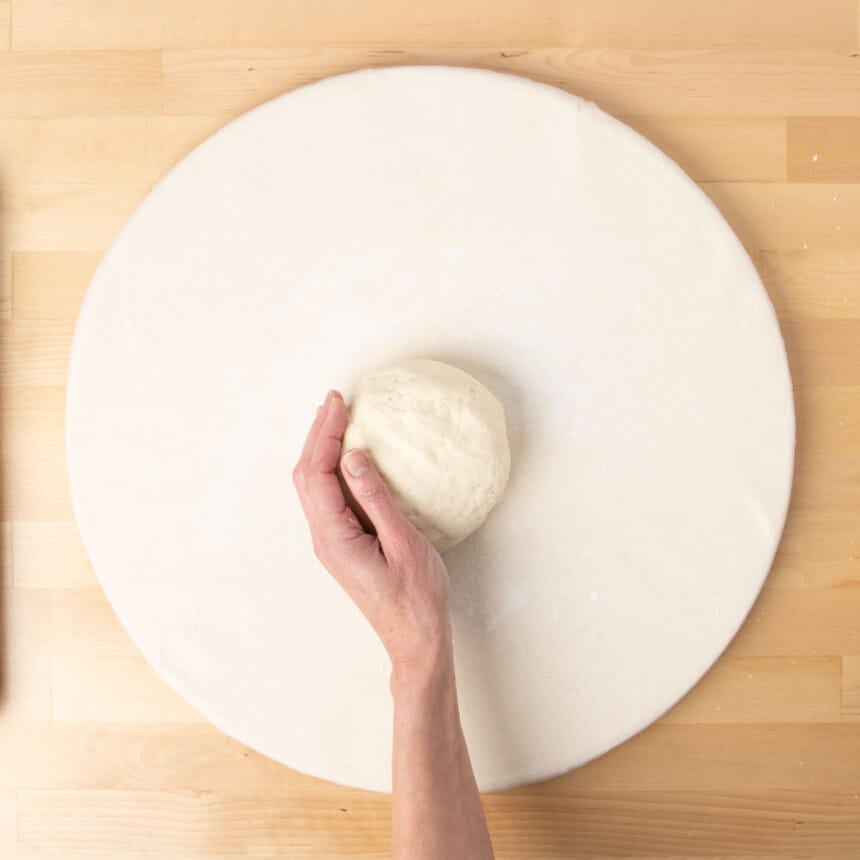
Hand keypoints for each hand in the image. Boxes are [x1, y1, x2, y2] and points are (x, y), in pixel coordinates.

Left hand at [293, 390, 452, 669]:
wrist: (415, 639)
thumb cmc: (416, 598)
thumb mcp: (403, 543)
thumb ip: (376, 499)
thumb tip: (353, 457)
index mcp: (335, 537)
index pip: (317, 474)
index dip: (325, 434)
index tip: (339, 402)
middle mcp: (325, 538)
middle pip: (307, 476)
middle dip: (317, 434)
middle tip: (335, 401)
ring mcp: (332, 542)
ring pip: (314, 486)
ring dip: (321, 449)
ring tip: (337, 418)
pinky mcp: (344, 543)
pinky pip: (329, 497)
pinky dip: (332, 469)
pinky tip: (348, 456)